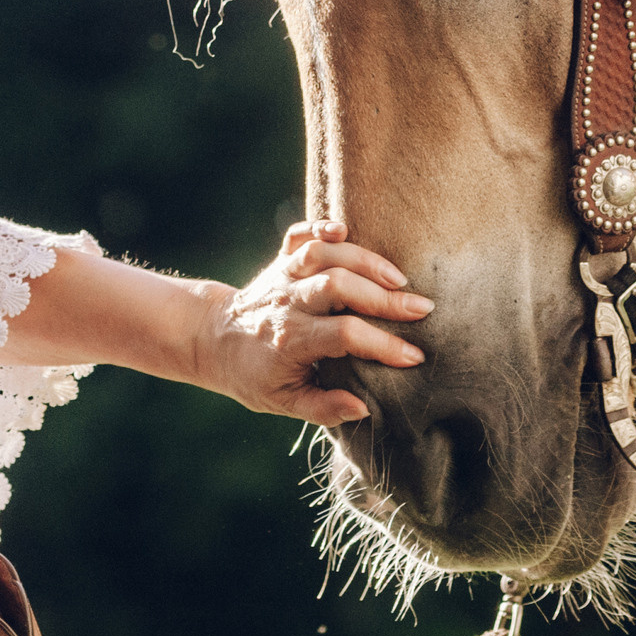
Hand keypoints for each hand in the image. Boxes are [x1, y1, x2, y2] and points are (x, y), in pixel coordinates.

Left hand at [191, 220, 428, 425]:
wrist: (213, 341)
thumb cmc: (254, 376)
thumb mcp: (283, 402)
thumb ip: (323, 408)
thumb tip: (364, 408)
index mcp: (289, 340)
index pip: (344, 335)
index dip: (382, 345)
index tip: (414, 356)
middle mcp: (286, 302)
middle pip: (338, 286)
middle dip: (384, 297)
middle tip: (423, 309)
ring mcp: (282, 276)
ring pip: (322, 254)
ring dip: (363, 260)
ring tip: (399, 278)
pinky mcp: (280, 260)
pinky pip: (298, 235)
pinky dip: (319, 226)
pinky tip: (344, 230)